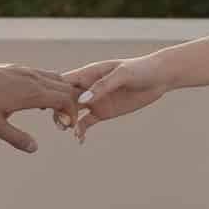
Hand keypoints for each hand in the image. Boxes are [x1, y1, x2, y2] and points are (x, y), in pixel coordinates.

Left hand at [0, 56, 79, 151]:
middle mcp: (31, 78)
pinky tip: (36, 102)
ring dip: (60, 94)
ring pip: (55, 78)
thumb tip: (34, 148)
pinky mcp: (16, 69)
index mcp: (30, 92)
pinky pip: (42, 75)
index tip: (66, 128)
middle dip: (70, 105)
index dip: (72, 114)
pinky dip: (49, 87)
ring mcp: (24, 71)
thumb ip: (16, 138)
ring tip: (52, 113)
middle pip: (65, 87)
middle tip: (62, 123)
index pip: (65, 100)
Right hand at [58, 55, 172, 141]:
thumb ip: (102, 86)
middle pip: (63, 99)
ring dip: (67, 122)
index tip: (50, 104)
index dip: (53, 92)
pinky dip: (80, 131)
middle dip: (58, 110)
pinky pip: (86, 123)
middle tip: (63, 123)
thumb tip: (82, 100)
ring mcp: (94, 101)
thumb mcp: (122, 75)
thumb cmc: (140, 69)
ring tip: (70, 131)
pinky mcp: (103, 112)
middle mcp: (87, 87)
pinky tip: (80, 139)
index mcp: (88, 73)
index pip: (63, 82)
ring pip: (72, 112)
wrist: (159, 77)